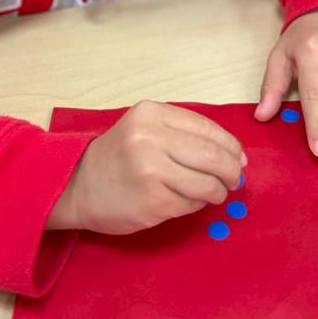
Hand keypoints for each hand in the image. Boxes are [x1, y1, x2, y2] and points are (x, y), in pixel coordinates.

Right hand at [48, 100, 246, 233]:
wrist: (78, 186)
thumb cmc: (119, 157)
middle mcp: (150, 138)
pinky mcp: (152, 201)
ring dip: (218, 191)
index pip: (208, 128)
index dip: (231, 146)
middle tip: (234, 180)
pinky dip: (197, 205)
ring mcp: (150, 170)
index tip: (239, 159)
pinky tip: (187, 201)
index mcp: (151, 113)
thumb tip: (235, 154)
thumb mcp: (145, 128)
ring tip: (214, 193)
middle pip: (213, 156)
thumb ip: (184, 133)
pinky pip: (192, 204)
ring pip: (207, 183)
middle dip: (232, 171)